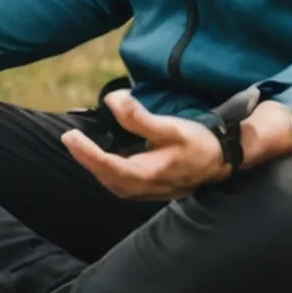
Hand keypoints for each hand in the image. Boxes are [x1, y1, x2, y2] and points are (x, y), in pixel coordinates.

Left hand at [61, 89, 236, 199]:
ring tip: (79, 146)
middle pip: (104, 176)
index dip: (85, 152)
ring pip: (111, 181)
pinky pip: (119, 181)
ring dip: (94, 164)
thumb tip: (112, 101)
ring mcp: (145, 191)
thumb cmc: (198, 143)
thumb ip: (139, 117)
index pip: (107, 166)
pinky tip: (101, 156)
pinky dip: (106, 168)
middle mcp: (143, 188)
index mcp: (146, 174)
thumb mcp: (170, 127)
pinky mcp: (148, 188)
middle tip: (69, 138)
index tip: (70, 136)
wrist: (222, 161)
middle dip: (85, 158)